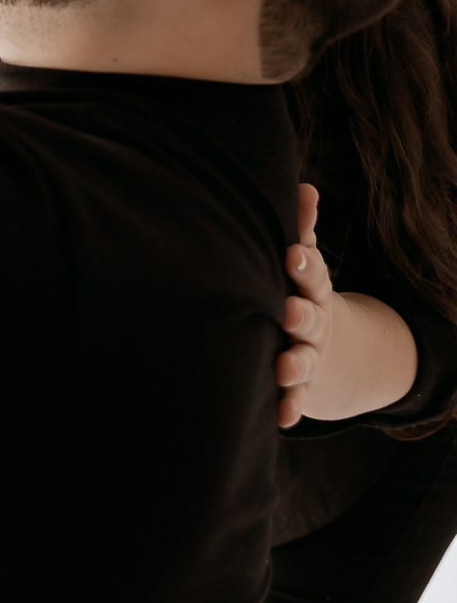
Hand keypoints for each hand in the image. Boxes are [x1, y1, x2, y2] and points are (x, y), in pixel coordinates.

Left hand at [277, 183, 332, 427]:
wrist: (322, 342)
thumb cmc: (298, 287)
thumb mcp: (303, 259)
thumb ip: (302, 227)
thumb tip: (306, 186)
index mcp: (312, 288)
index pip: (311, 274)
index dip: (304, 265)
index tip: (292, 255)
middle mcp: (314, 323)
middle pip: (310, 319)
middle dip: (301, 316)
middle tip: (287, 311)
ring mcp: (309, 356)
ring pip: (304, 362)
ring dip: (295, 365)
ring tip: (283, 369)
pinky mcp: (299, 387)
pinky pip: (296, 399)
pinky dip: (290, 407)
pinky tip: (280, 416)